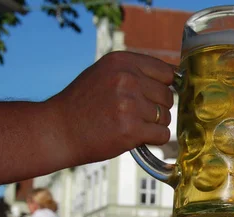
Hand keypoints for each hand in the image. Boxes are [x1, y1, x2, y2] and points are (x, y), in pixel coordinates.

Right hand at [47, 51, 174, 165]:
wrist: (58, 130)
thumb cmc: (83, 104)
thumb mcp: (106, 74)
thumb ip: (136, 73)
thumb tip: (175, 77)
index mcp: (122, 61)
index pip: (166, 72)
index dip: (163, 88)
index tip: (152, 97)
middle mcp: (127, 79)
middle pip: (167, 96)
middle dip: (157, 109)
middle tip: (135, 115)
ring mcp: (130, 104)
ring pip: (166, 117)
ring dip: (153, 125)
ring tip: (129, 125)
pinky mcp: (131, 129)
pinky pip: (162, 135)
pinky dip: (152, 139)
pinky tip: (134, 137)